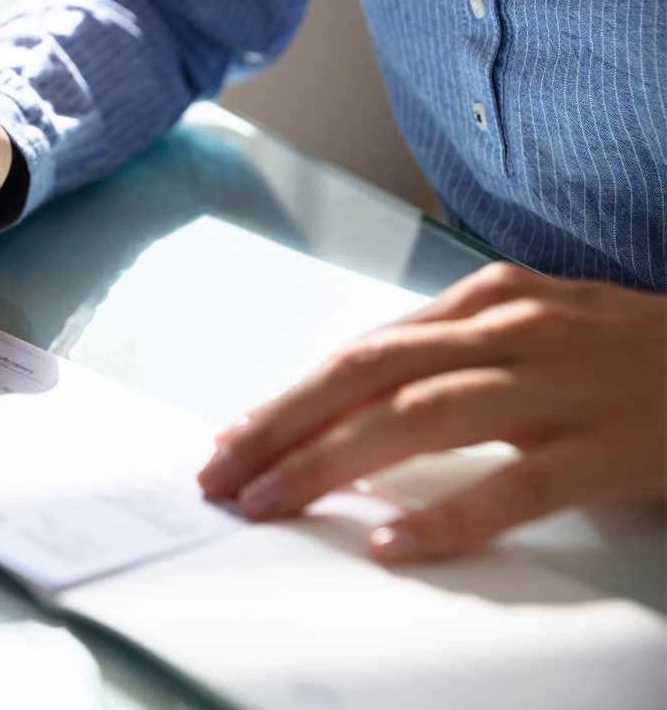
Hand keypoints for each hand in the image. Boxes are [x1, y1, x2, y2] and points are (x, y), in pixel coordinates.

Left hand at [197, 263, 666, 561]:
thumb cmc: (622, 351)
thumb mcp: (527, 330)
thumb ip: (445, 353)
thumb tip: (350, 394)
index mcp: (484, 302)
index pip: (361, 352)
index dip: (289, 398)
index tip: (232, 439)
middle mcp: (510, 331)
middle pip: (370, 376)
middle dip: (284, 427)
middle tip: (222, 475)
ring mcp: (561, 384)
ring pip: (421, 419)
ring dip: (332, 463)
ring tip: (272, 502)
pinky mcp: (611, 442)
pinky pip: (519, 484)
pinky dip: (451, 514)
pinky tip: (393, 542)